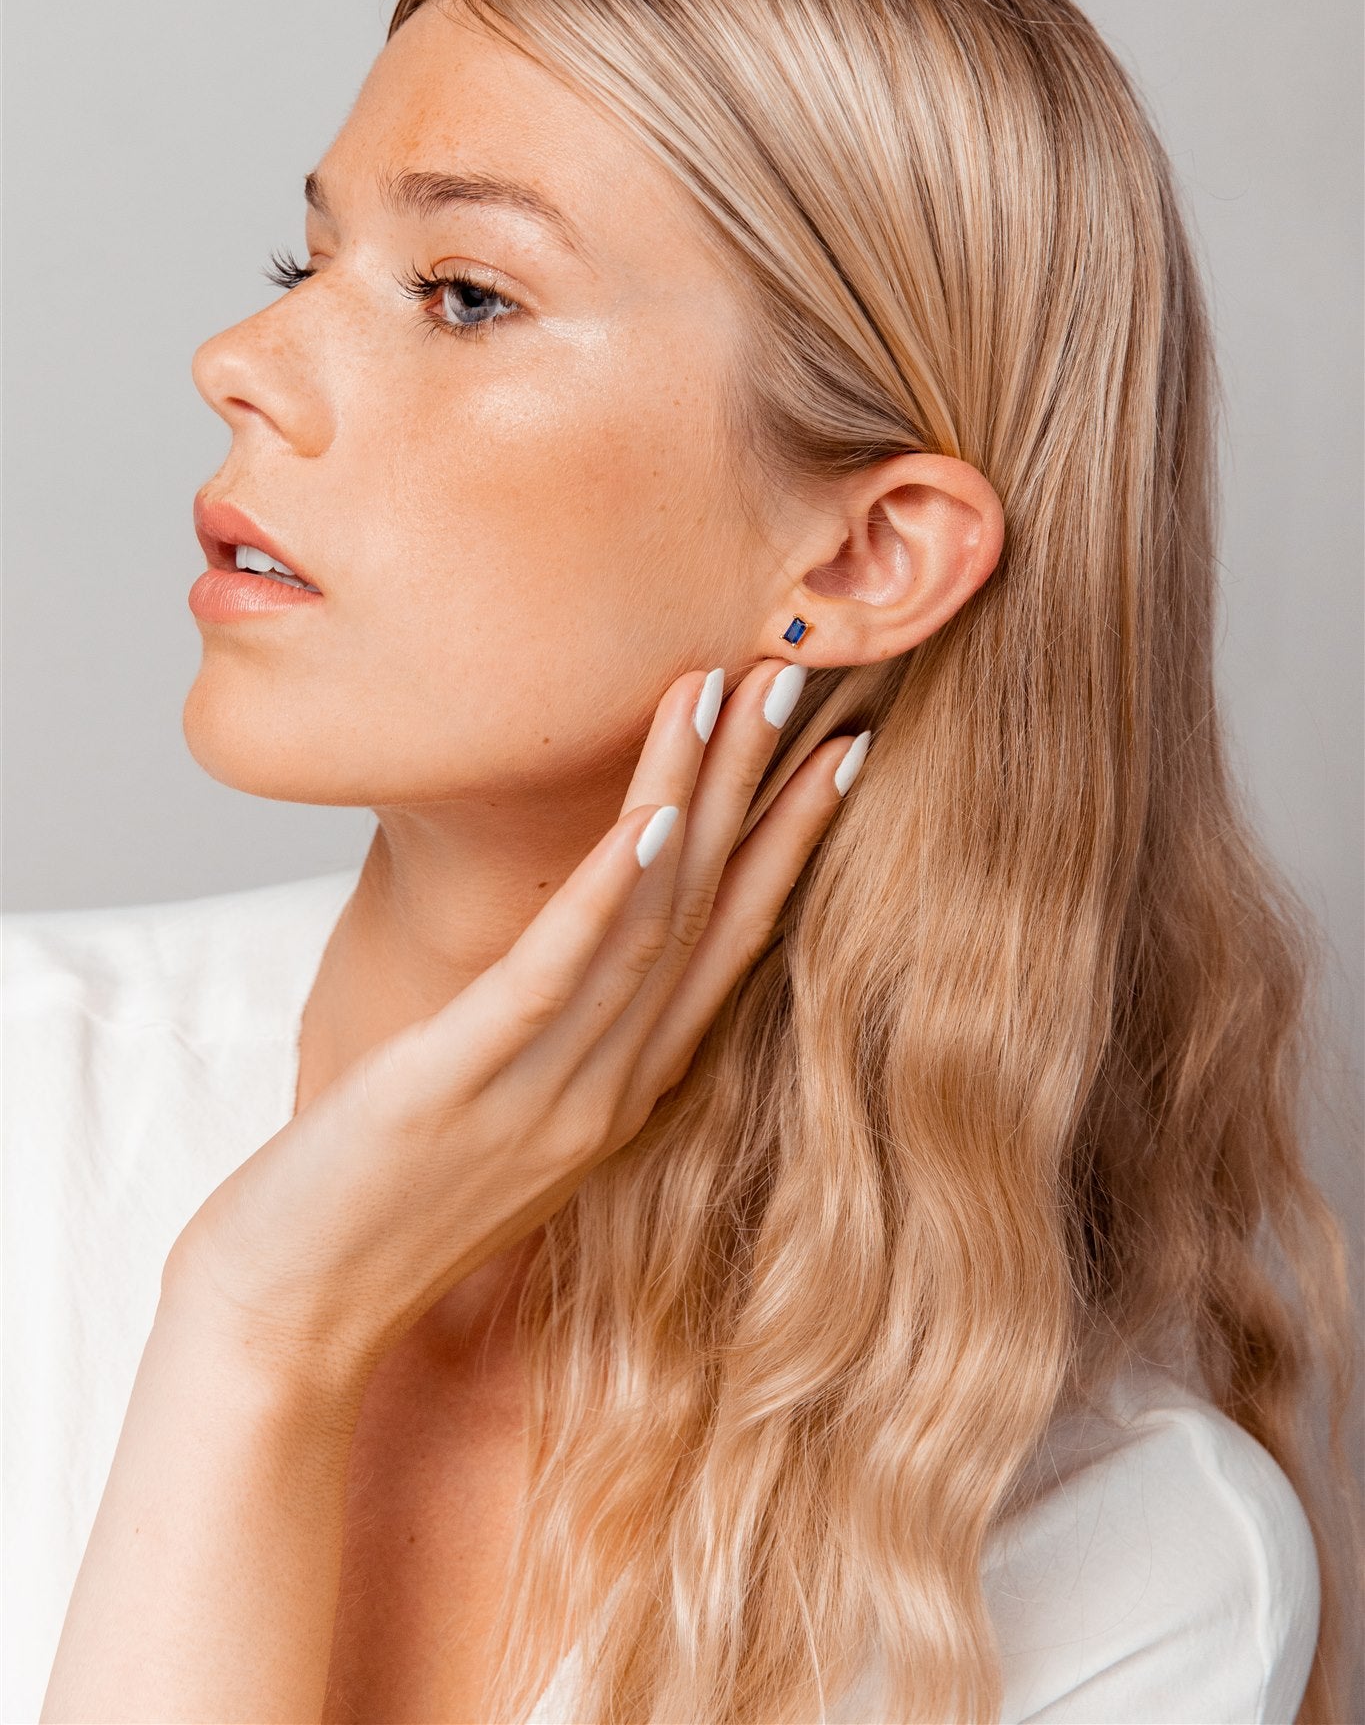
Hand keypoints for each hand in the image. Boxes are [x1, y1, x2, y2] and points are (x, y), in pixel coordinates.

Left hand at [164, 659, 868, 1402]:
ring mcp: (543, 1091)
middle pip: (706, 913)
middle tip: (803, 678)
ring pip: (646, 922)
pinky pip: (552, 977)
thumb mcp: (495, 1119)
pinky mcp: (459, 1086)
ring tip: (726, 693)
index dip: (786, 846)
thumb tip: (569, 967)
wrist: (293, 1321)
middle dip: (760, 789)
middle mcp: (605, 1087)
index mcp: (619, 1091)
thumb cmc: (377, 1212)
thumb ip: (551, 1046)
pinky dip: (609, 895)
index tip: (836, 756)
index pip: (727, 947)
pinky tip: (650, 821)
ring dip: (693, 797)